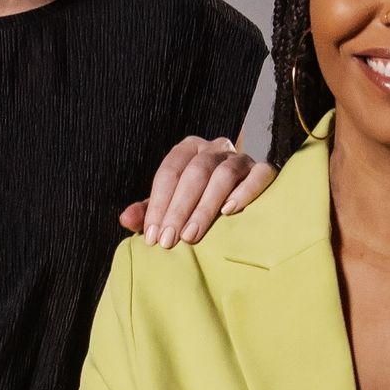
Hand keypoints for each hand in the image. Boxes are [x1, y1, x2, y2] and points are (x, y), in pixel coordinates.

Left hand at [120, 136, 275, 247]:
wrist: (240, 198)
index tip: (153, 236)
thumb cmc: (198, 204)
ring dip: (205, 206)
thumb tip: (125, 219)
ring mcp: (241, 157)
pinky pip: (259, 175)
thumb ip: (148, 211)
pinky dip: (245, 192)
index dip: (159, 204)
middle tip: (170, 241)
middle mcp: (214, 148)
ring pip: (223, 175)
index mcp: (188, 150)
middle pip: (195, 173)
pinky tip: (230, 211)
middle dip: (179, 209)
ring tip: (193, 234)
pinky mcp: (264, 169)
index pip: (169, 172)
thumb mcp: (170, 206)